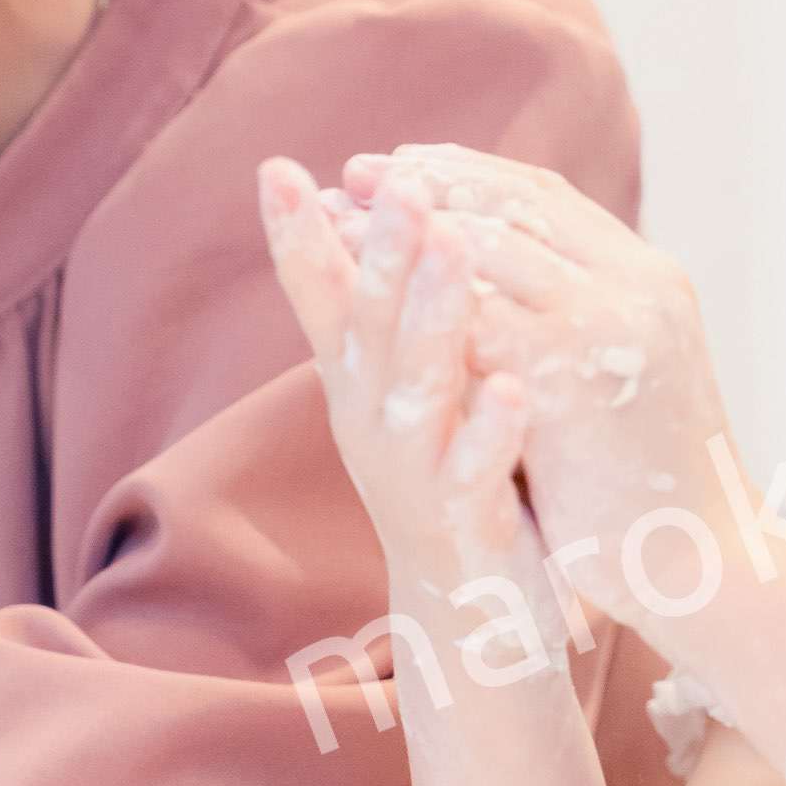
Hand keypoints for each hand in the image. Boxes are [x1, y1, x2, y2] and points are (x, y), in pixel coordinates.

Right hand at [260, 157, 533, 599]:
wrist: (469, 619)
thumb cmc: (442, 481)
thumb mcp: (404, 391)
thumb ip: (386, 314)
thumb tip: (360, 208)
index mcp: (358, 385)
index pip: (319, 298)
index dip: (296, 237)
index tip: (276, 166)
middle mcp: (370, 425)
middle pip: (367, 329)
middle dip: (380, 253)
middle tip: (394, 185)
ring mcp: (415, 477)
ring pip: (418, 390)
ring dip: (433, 317)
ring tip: (451, 251)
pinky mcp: (466, 526)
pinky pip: (475, 474)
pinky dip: (488, 433)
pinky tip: (509, 390)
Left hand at [338, 143, 746, 632]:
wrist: (704, 563)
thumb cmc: (645, 476)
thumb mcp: (614, 368)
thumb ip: (570, 311)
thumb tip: (490, 267)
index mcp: (644, 274)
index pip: (543, 196)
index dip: (463, 173)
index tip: (395, 164)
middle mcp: (636, 284)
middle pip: (515, 204)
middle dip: (427, 184)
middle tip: (355, 175)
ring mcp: (612, 327)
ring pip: (494, 248)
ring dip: (409, 232)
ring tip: (341, 223)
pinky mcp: (579, 383)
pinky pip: (487, 322)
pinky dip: (423, 302)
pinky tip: (369, 295)